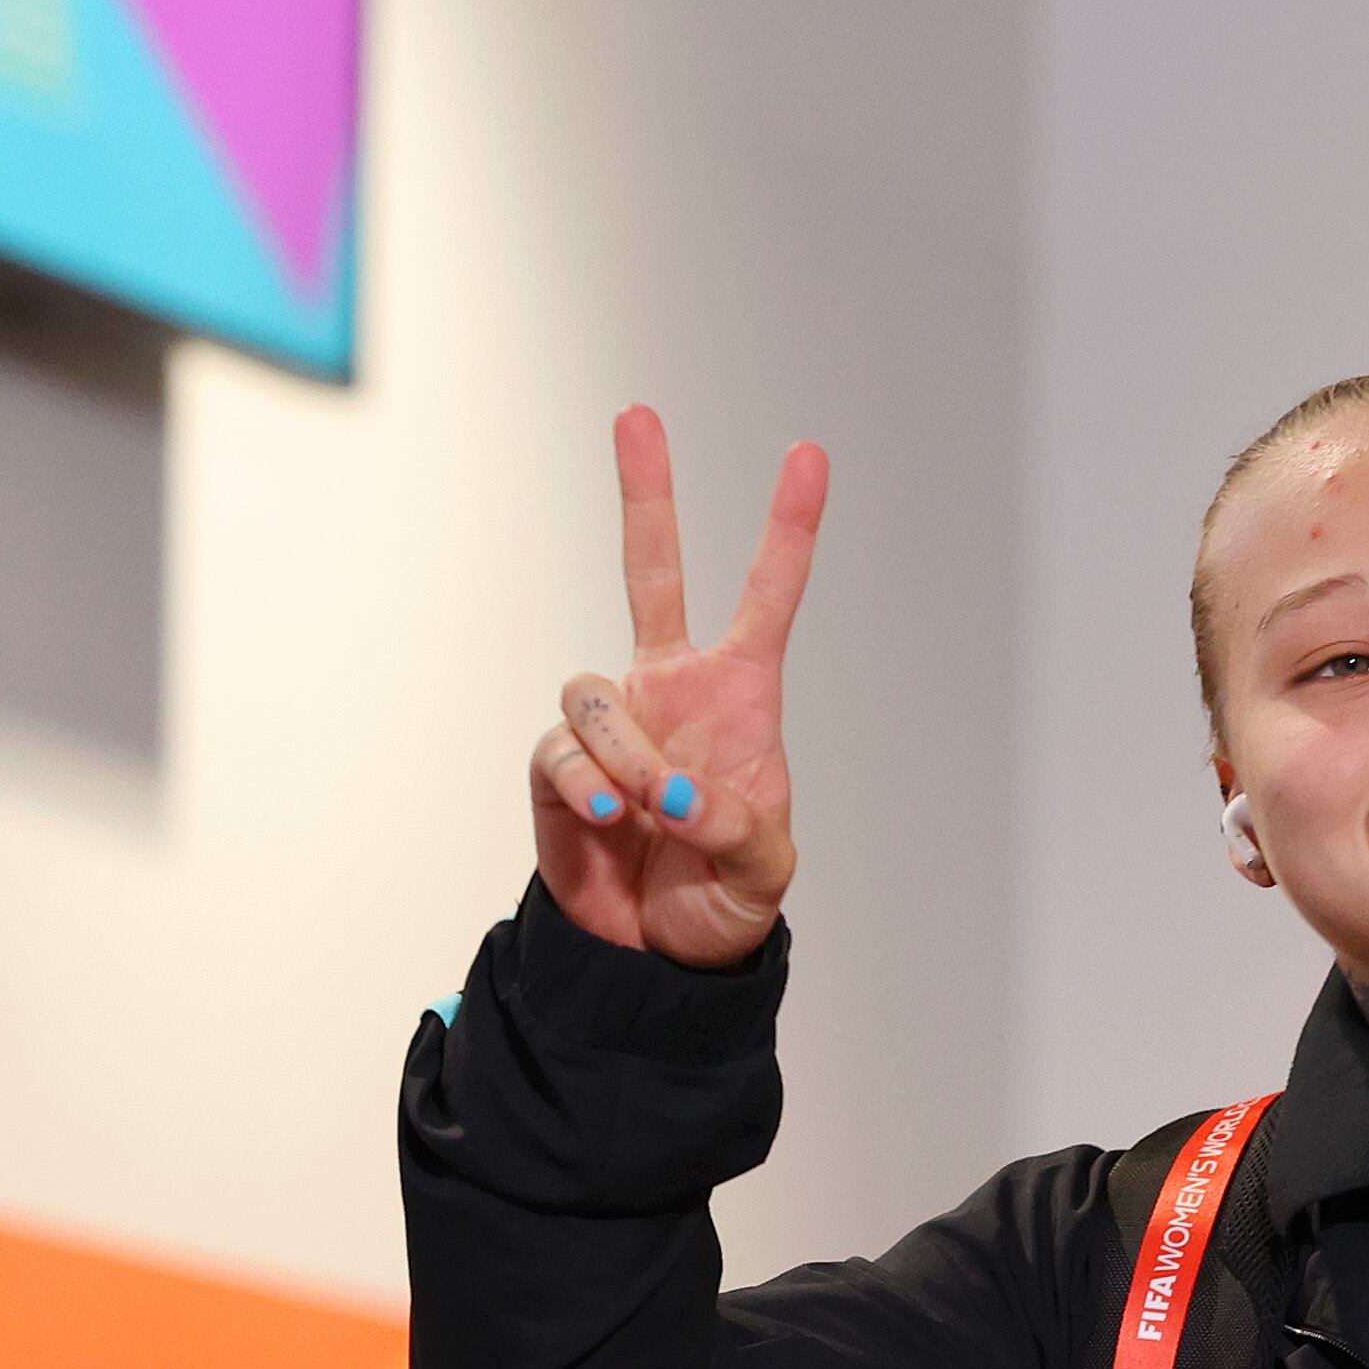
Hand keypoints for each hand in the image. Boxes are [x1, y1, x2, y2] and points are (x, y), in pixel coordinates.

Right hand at [527, 407, 827, 968]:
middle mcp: (670, 690)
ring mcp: (612, 723)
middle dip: (645, 492)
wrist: (660, 955)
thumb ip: (733, 826)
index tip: (807, 456)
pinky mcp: (560, 767)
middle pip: (651, 572)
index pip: (768, 600)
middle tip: (637, 413)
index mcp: (740, 698)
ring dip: (621, 750)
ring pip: (593, 690)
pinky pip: (563, 752)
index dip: (788, 531)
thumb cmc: (726, 897)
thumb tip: (671, 791)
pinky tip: (612, 823)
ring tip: (643, 810)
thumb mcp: (764, 871)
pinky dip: (589, 788)